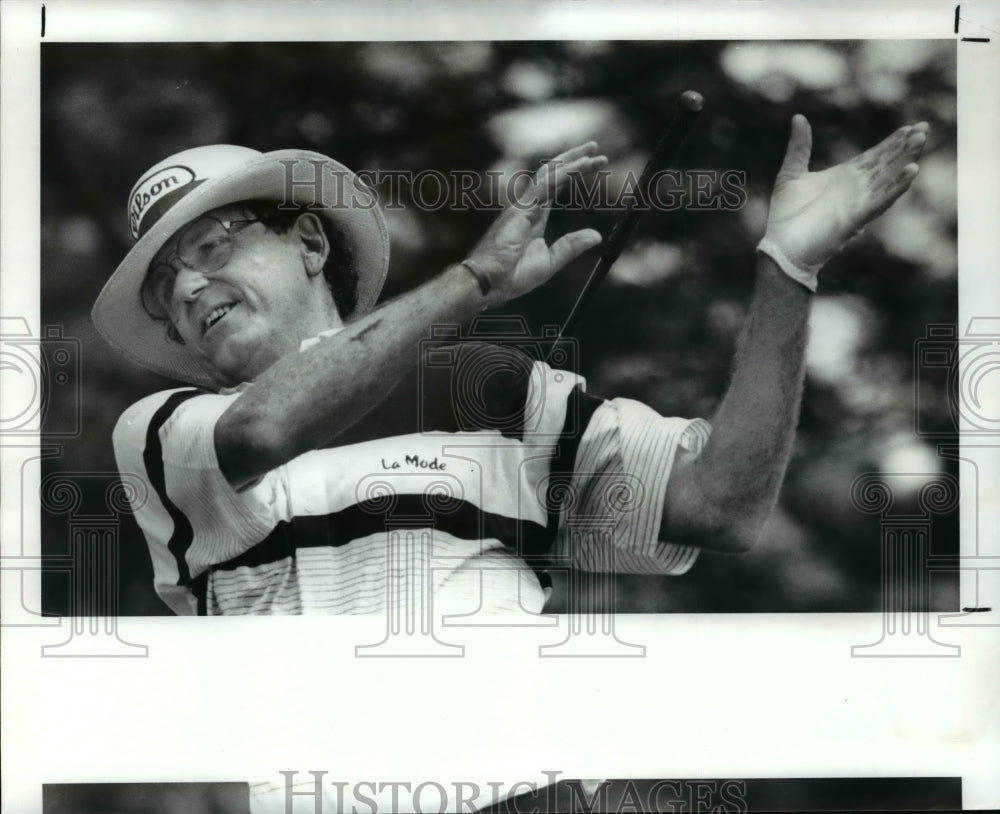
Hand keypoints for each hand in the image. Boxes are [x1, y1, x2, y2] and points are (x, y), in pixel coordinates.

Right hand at [466, 142, 605, 306]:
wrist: (491, 282)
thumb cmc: (513, 275)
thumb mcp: (551, 261)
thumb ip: (572, 246)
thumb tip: (597, 235)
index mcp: (535, 215)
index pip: (557, 186)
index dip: (573, 173)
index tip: (593, 164)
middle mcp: (528, 205)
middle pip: (553, 173)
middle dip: (574, 158)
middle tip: (595, 147)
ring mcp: (523, 204)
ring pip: (550, 174)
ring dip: (573, 161)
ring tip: (593, 152)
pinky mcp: (521, 208)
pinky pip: (546, 184)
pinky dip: (565, 173)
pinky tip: (581, 166)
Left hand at [761, 115, 928, 285]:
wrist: (781, 247)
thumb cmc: (786, 216)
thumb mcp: (791, 173)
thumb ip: (800, 147)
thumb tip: (799, 117)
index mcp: (844, 177)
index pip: (874, 156)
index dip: (892, 142)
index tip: (910, 127)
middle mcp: (855, 189)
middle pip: (886, 164)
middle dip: (904, 146)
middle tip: (924, 128)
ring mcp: (858, 203)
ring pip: (888, 179)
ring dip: (905, 161)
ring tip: (920, 142)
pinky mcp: (856, 218)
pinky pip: (881, 200)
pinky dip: (896, 186)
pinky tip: (911, 171)